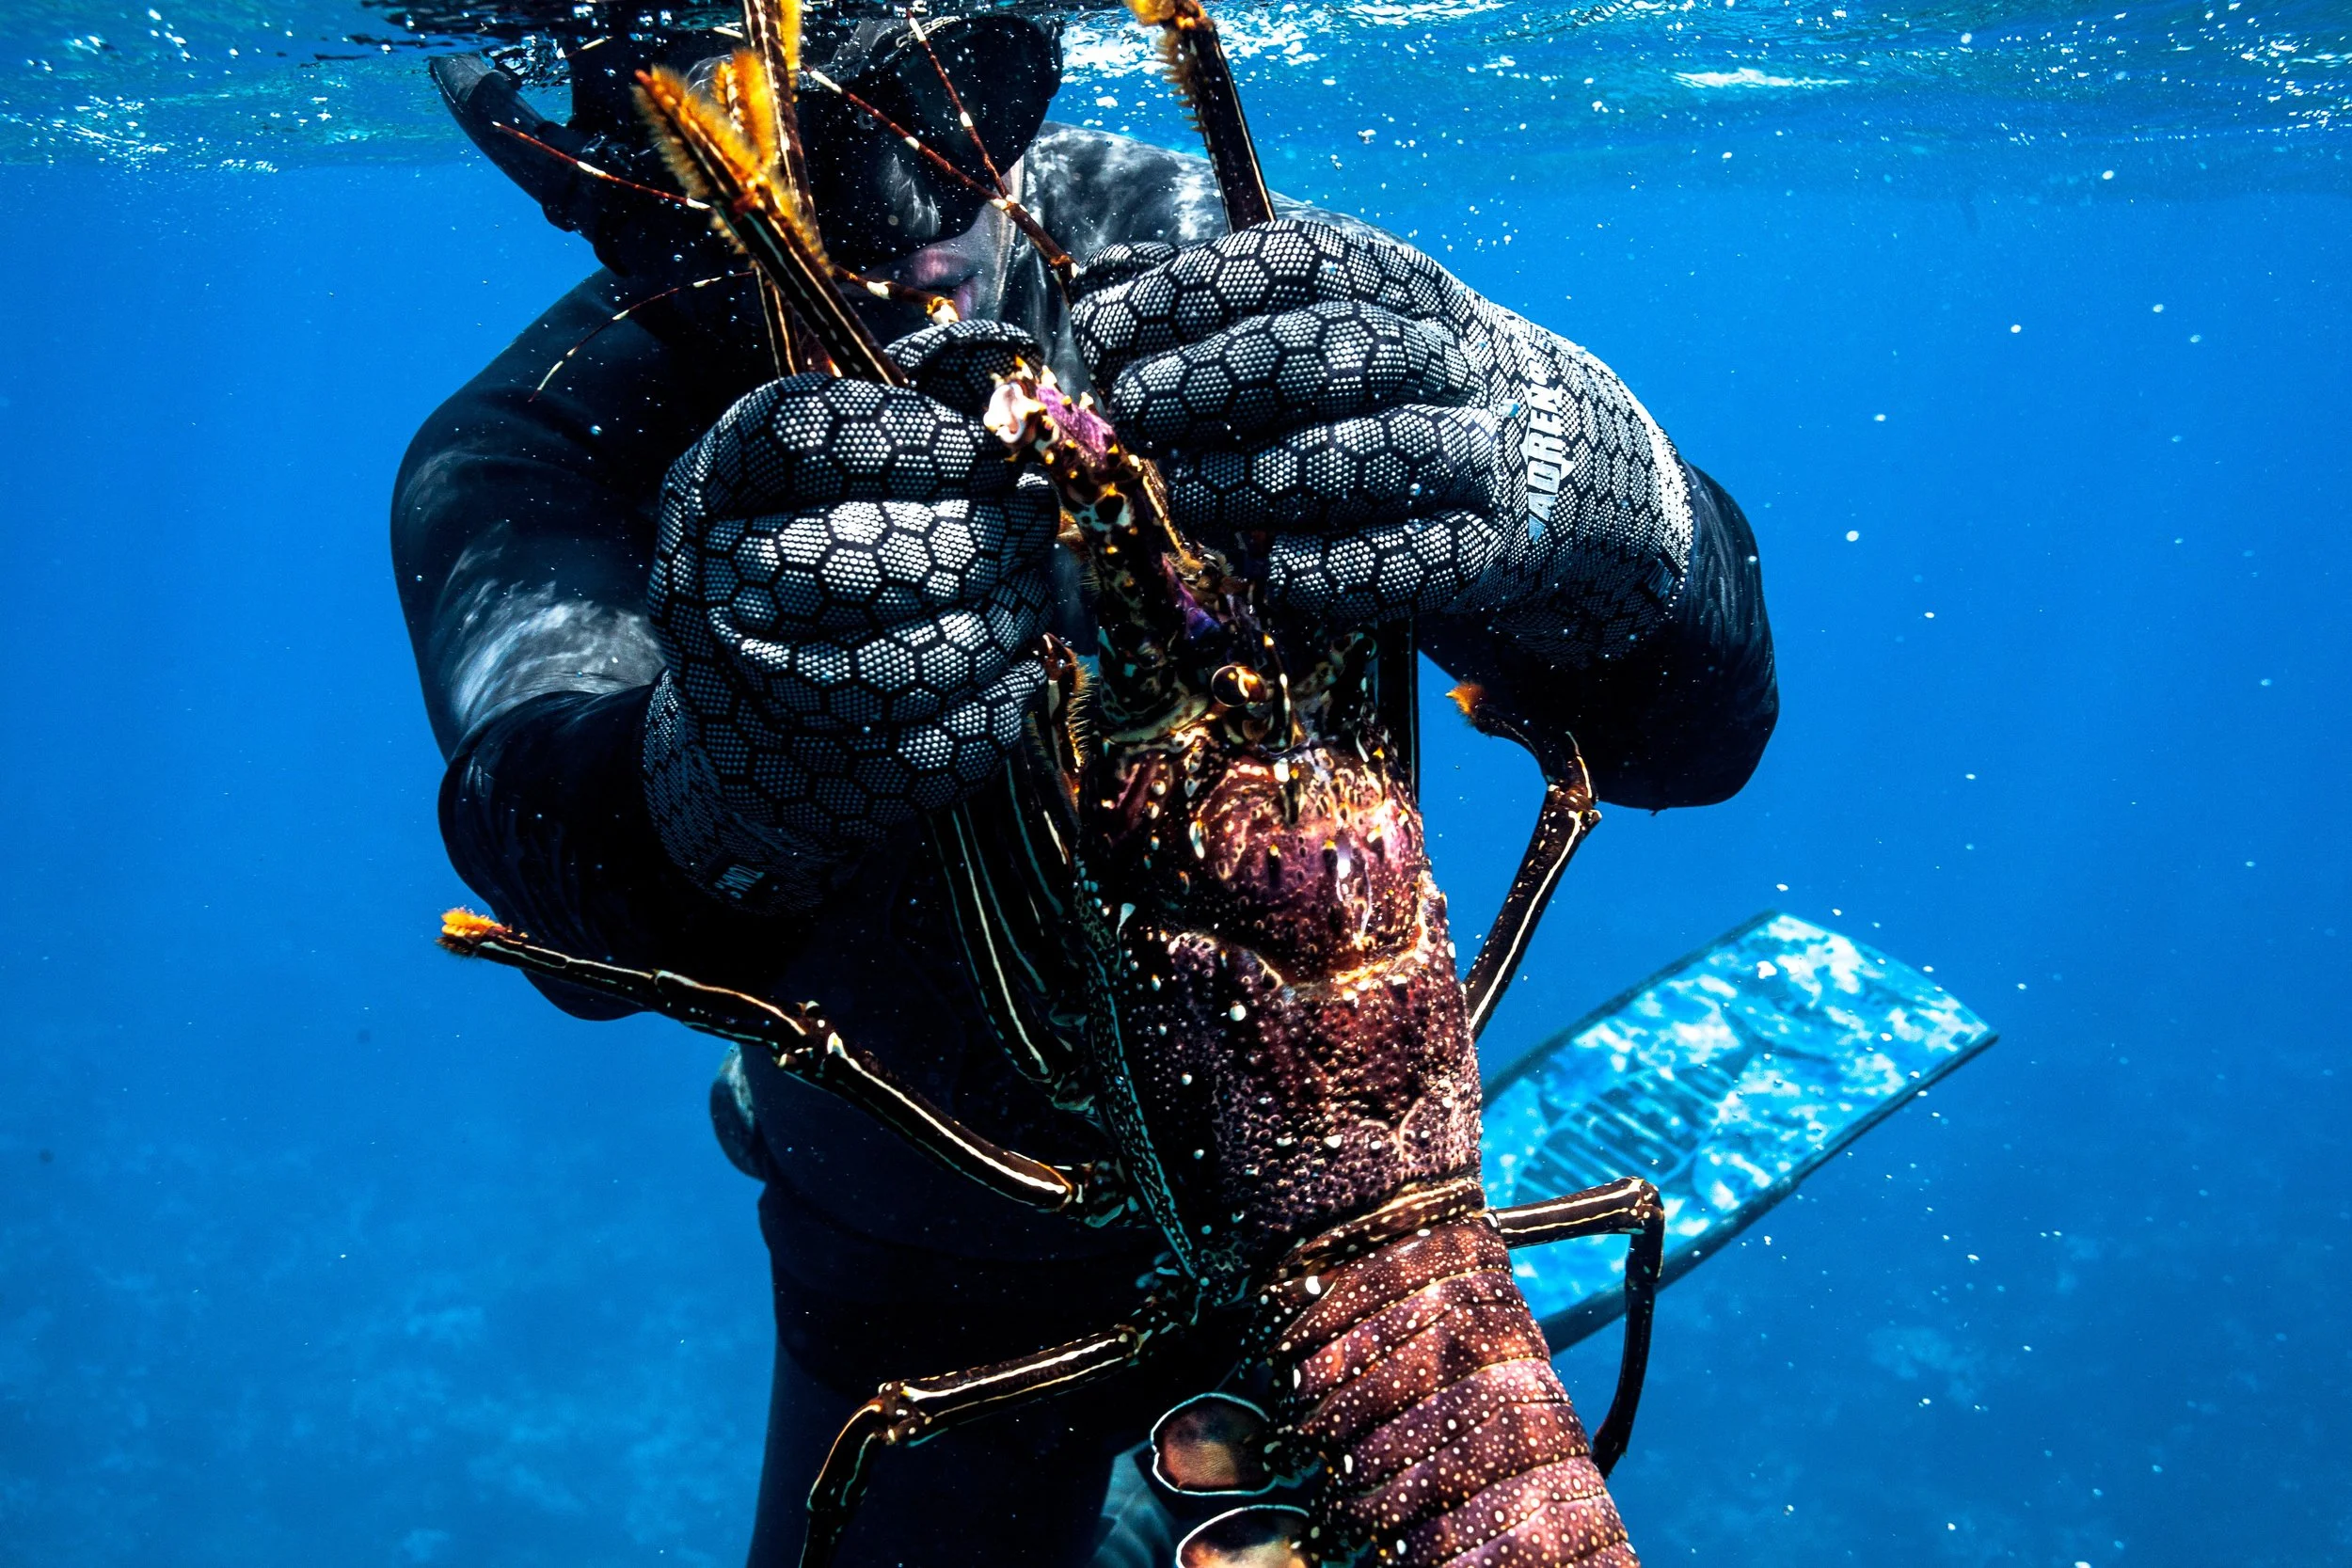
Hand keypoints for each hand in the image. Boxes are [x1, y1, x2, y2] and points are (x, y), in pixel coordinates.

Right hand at [643, 321, 1055, 911]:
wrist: (750, 736)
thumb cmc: (813, 562)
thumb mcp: (829, 469)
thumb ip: (910, 404)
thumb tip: (1007, 354)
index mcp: (710, 489)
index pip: (814, 434)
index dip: (924, 435)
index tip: (993, 447)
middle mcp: (715, 591)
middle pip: (882, 552)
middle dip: (991, 534)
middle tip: (1036, 523)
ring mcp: (765, 699)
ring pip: (925, 654)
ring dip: (1009, 618)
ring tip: (1032, 595)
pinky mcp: (829, 786)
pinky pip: (952, 737)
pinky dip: (1005, 699)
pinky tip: (1015, 669)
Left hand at [1069, 221, 1692, 668]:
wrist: (1550, 466)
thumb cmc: (1389, 392)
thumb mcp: (1325, 322)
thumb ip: (1219, 303)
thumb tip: (1101, 281)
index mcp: (1394, 284)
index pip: (1299, 259)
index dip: (1198, 288)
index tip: (1108, 328)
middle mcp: (1444, 356)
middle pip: (1336, 348)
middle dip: (1221, 378)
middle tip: (1135, 410)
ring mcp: (1477, 451)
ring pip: (1381, 454)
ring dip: (1272, 476)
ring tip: (1189, 494)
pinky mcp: (1489, 548)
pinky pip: (1420, 560)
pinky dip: (1343, 570)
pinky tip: (1277, 573)